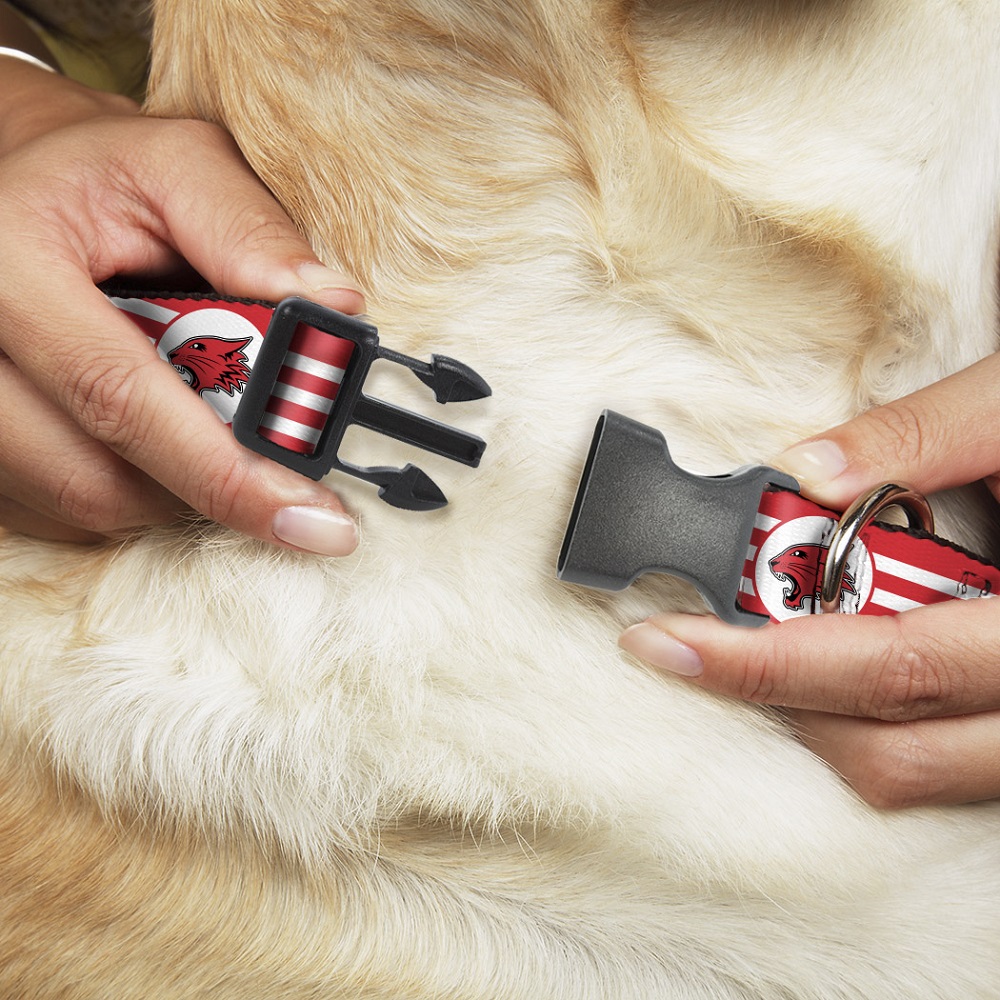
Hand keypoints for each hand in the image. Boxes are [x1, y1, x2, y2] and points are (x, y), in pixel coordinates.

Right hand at [0, 61, 364, 553]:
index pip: (121, 397)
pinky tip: (160, 441)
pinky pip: (61, 511)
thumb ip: (250, 230)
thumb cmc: (100, 175)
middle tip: (285, 477)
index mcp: (8, 265)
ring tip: (213, 430)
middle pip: (96, 478)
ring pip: (83, 504)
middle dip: (209, 488)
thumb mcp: (176, 166)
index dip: (226, 473)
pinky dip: (133, 491)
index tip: (314, 520)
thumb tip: (333, 307)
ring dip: (173, 489)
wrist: (16, 189)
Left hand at [620, 352, 999, 807]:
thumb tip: (806, 469)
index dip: (765, 662)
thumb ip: (924, 435)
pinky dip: (875, 721)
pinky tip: (838, 658)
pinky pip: (948, 763)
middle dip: (773, 695)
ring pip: (919, 771)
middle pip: (893, 746)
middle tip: (693, 642)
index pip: (890, 666)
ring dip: (820, 715)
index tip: (669, 641)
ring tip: (760, 645)